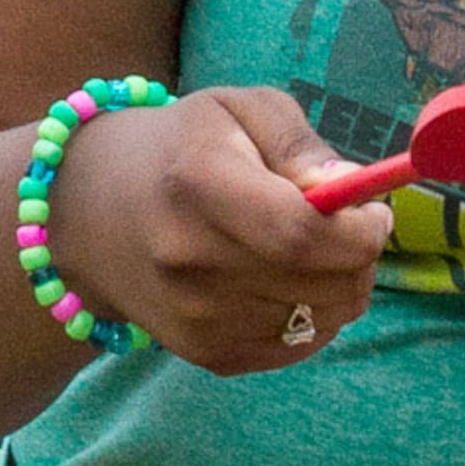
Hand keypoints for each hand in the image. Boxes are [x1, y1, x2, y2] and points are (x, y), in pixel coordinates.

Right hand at [43, 85, 394, 372]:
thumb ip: (301, 144)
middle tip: (350, 230)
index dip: (361, 233)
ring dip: (340, 287)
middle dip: (361, 259)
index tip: (374, 215)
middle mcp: (192, 261)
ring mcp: (197, 318)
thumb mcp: (239, 110)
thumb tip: (350, 192)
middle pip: (324, 284)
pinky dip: (313, 315)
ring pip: (323, 320)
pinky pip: (300, 346)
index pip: (303, 234)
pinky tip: (283, 281)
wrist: (91, 211)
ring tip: (308, 251)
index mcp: (199, 186)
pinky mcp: (208, 355)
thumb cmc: (183, 148)